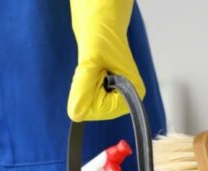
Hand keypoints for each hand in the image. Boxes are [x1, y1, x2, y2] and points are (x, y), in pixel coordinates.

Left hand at [67, 0, 145, 121]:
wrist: (99, 20)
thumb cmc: (101, 34)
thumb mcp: (90, 60)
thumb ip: (84, 87)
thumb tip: (75, 114)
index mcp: (132, 93)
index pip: (102, 110)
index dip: (91, 92)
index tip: (96, 71)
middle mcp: (127, 97)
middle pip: (95, 110)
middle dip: (87, 89)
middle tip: (94, 66)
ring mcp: (116, 94)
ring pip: (88, 104)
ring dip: (84, 85)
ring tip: (94, 66)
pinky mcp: (106, 90)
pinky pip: (85, 97)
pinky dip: (83, 84)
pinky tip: (92, 70)